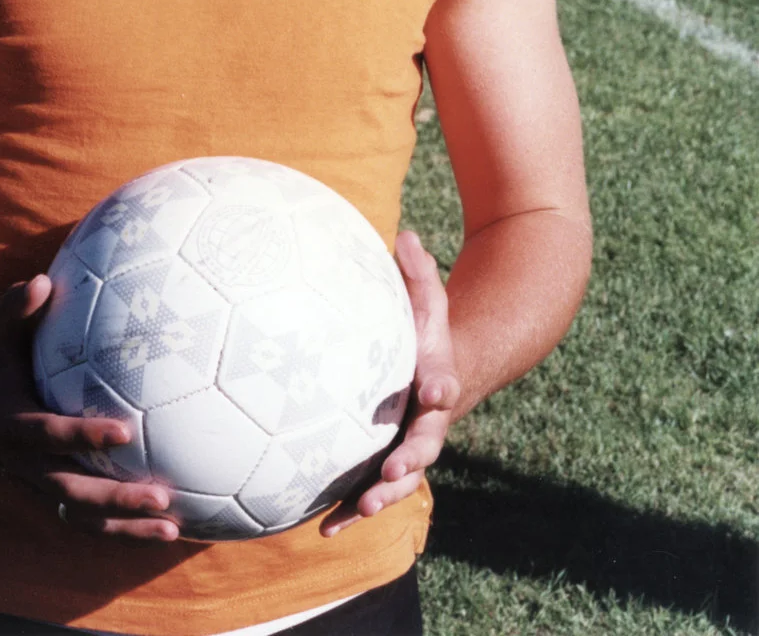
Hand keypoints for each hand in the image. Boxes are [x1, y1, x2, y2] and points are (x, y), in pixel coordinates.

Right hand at [0, 275, 179, 541]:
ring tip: (171, 529)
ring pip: (83, 518)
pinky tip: (167, 529)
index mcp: (13, 425)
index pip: (50, 436)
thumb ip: (15, 306)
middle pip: (72, 492)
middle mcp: (27, 464)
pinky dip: (124, 530)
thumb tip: (41, 281)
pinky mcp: (58, 494)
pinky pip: (91, 521)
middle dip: (115, 499)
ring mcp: (42, 484)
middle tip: (160, 497)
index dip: (84, 438)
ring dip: (126, 527)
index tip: (125, 433)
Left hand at [321, 231, 458, 536]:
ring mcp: (407, 449)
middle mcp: (426, 423)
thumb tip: (404, 235)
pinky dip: (348, 513)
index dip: (440, 388)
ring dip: (380, 497)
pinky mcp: (384, 468)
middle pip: (424, 446)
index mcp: (437, 380)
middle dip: (410, 459)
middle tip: (395, 467)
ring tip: (359, 512)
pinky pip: (367, 492)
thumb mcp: (428, 299)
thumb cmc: (425, 334)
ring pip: (398, 482)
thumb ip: (418, 273)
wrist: (437, 376)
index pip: (444, 383)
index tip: (435, 391)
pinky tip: (322, 531)